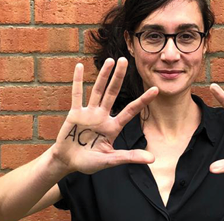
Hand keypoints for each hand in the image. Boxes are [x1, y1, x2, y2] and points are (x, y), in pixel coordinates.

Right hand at [48, 58, 158, 175]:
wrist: (68, 162)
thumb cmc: (89, 162)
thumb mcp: (111, 160)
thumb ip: (129, 156)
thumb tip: (152, 159)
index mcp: (113, 127)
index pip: (130, 110)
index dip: (143, 100)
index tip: (155, 89)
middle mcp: (102, 116)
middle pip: (113, 92)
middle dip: (119, 77)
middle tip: (125, 61)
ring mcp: (88, 113)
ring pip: (97, 90)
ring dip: (103, 75)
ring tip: (110, 61)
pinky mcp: (74, 113)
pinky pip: (76, 94)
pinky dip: (77, 81)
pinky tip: (79, 66)